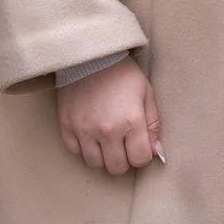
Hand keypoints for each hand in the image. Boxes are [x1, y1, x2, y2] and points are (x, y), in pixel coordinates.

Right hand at [55, 58, 162, 174]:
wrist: (90, 55)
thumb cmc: (122, 73)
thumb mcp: (146, 93)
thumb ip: (153, 125)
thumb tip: (156, 151)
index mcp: (131, 121)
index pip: (140, 159)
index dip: (142, 155)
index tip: (139, 145)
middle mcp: (107, 130)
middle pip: (117, 167)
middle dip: (124, 160)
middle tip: (123, 145)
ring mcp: (84, 130)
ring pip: (95, 163)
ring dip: (103, 156)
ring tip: (106, 140)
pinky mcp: (67, 125)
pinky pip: (75, 151)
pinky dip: (83, 148)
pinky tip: (90, 134)